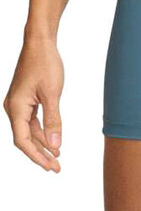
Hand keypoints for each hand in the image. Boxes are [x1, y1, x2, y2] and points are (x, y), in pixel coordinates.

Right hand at [4, 38, 63, 171]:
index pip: (22, 141)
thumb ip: (54, 120)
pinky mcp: (26, 99)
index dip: (36, 156)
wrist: (40, 43)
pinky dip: (43, 131)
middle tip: (57, 168)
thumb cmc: (46, 65)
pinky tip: (53, 140)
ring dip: (43, 143)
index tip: (50, 167)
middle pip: (25, 139)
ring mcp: (19, 104)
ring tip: (57, 158)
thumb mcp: (53, 94)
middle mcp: (13, 108)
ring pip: (29, 131)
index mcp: (16, 108)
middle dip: (41, 154)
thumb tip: (55, 145)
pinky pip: (32, 121)